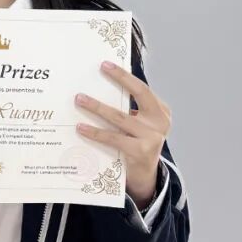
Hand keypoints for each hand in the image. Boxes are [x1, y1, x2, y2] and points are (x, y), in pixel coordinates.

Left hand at [74, 61, 171, 207]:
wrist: (145, 176)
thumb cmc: (136, 143)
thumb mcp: (137, 125)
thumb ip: (127, 110)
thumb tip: (98, 88)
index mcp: (161, 111)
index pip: (142, 89)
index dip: (124, 76)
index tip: (106, 64)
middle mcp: (161, 122)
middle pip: (140, 94)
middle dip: (120, 79)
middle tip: (100, 68)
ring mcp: (153, 137)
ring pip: (120, 117)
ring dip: (97, 107)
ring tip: (80, 99)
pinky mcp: (141, 152)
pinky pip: (114, 138)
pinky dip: (96, 132)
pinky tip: (81, 127)